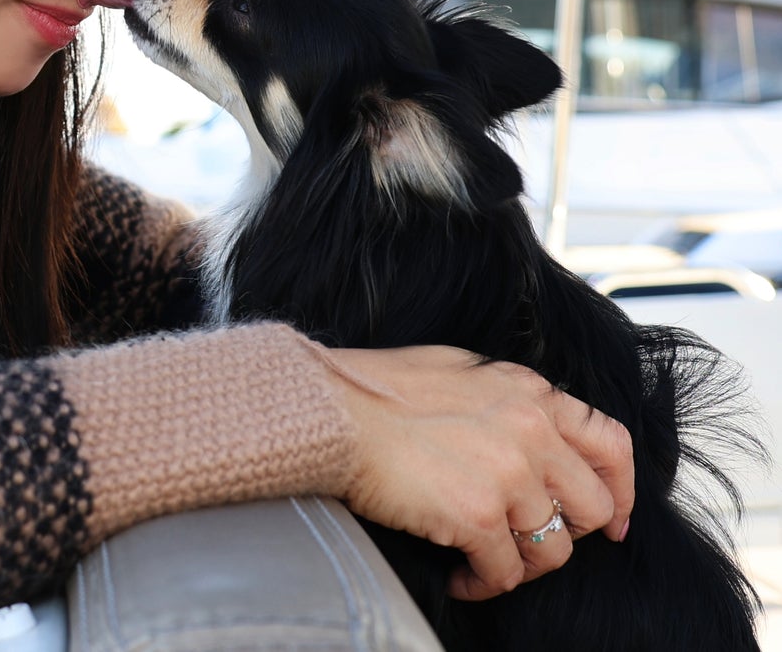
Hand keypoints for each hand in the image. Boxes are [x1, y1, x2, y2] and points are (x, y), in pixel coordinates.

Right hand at [322, 345, 633, 600]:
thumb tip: (532, 430)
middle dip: (568, 533)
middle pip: (593, 508)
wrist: (332, 409)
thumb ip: (506, 398)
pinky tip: (459, 574)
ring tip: (486, 561)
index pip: (610, 443)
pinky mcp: (476, 516)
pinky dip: (484, 583)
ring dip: (522, 564)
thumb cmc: (378, 388)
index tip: (612, 520)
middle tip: (531, 541)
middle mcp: (530, 429)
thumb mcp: (459, 370)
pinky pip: (506, 573)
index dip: (620, 490)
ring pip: (553, 549)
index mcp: (528, 390)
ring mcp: (507, 474)